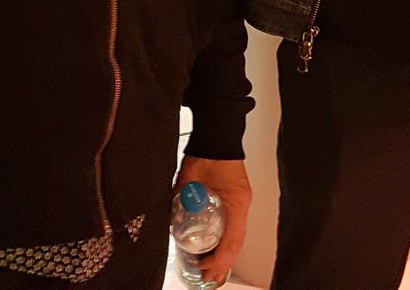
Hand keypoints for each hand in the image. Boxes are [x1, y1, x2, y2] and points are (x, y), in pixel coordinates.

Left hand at [175, 156, 251, 284]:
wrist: (217, 134)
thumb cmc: (206, 153)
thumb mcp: (189, 180)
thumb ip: (180, 200)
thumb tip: (168, 220)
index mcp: (234, 202)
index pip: (231, 240)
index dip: (219, 260)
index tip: (205, 269)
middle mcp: (241, 205)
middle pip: (237, 243)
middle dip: (223, 264)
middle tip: (207, 277)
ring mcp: (241, 202)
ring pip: (238, 237)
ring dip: (225, 255)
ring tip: (211, 269)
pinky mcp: (236, 198)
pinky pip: (235, 226)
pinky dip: (227, 241)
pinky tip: (215, 248)